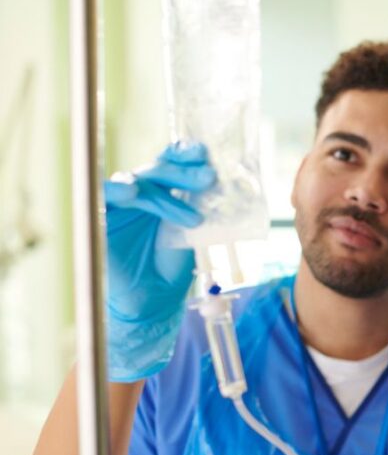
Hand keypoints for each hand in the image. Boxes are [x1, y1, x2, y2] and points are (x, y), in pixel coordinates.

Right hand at [104, 142, 215, 380]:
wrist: (151, 301)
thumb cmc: (172, 266)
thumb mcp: (191, 233)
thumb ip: (199, 206)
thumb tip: (222, 182)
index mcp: (161, 191)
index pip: (170, 163)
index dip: (185, 154)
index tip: (205, 153)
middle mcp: (137, 193)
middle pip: (156, 170)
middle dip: (183, 173)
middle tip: (209, 178)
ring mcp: (116, 204)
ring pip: (137, 183)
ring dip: (163, 196)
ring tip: (190, 216)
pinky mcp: (97, 218)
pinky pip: (101, 198)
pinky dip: (116, 190)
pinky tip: (131, 192)